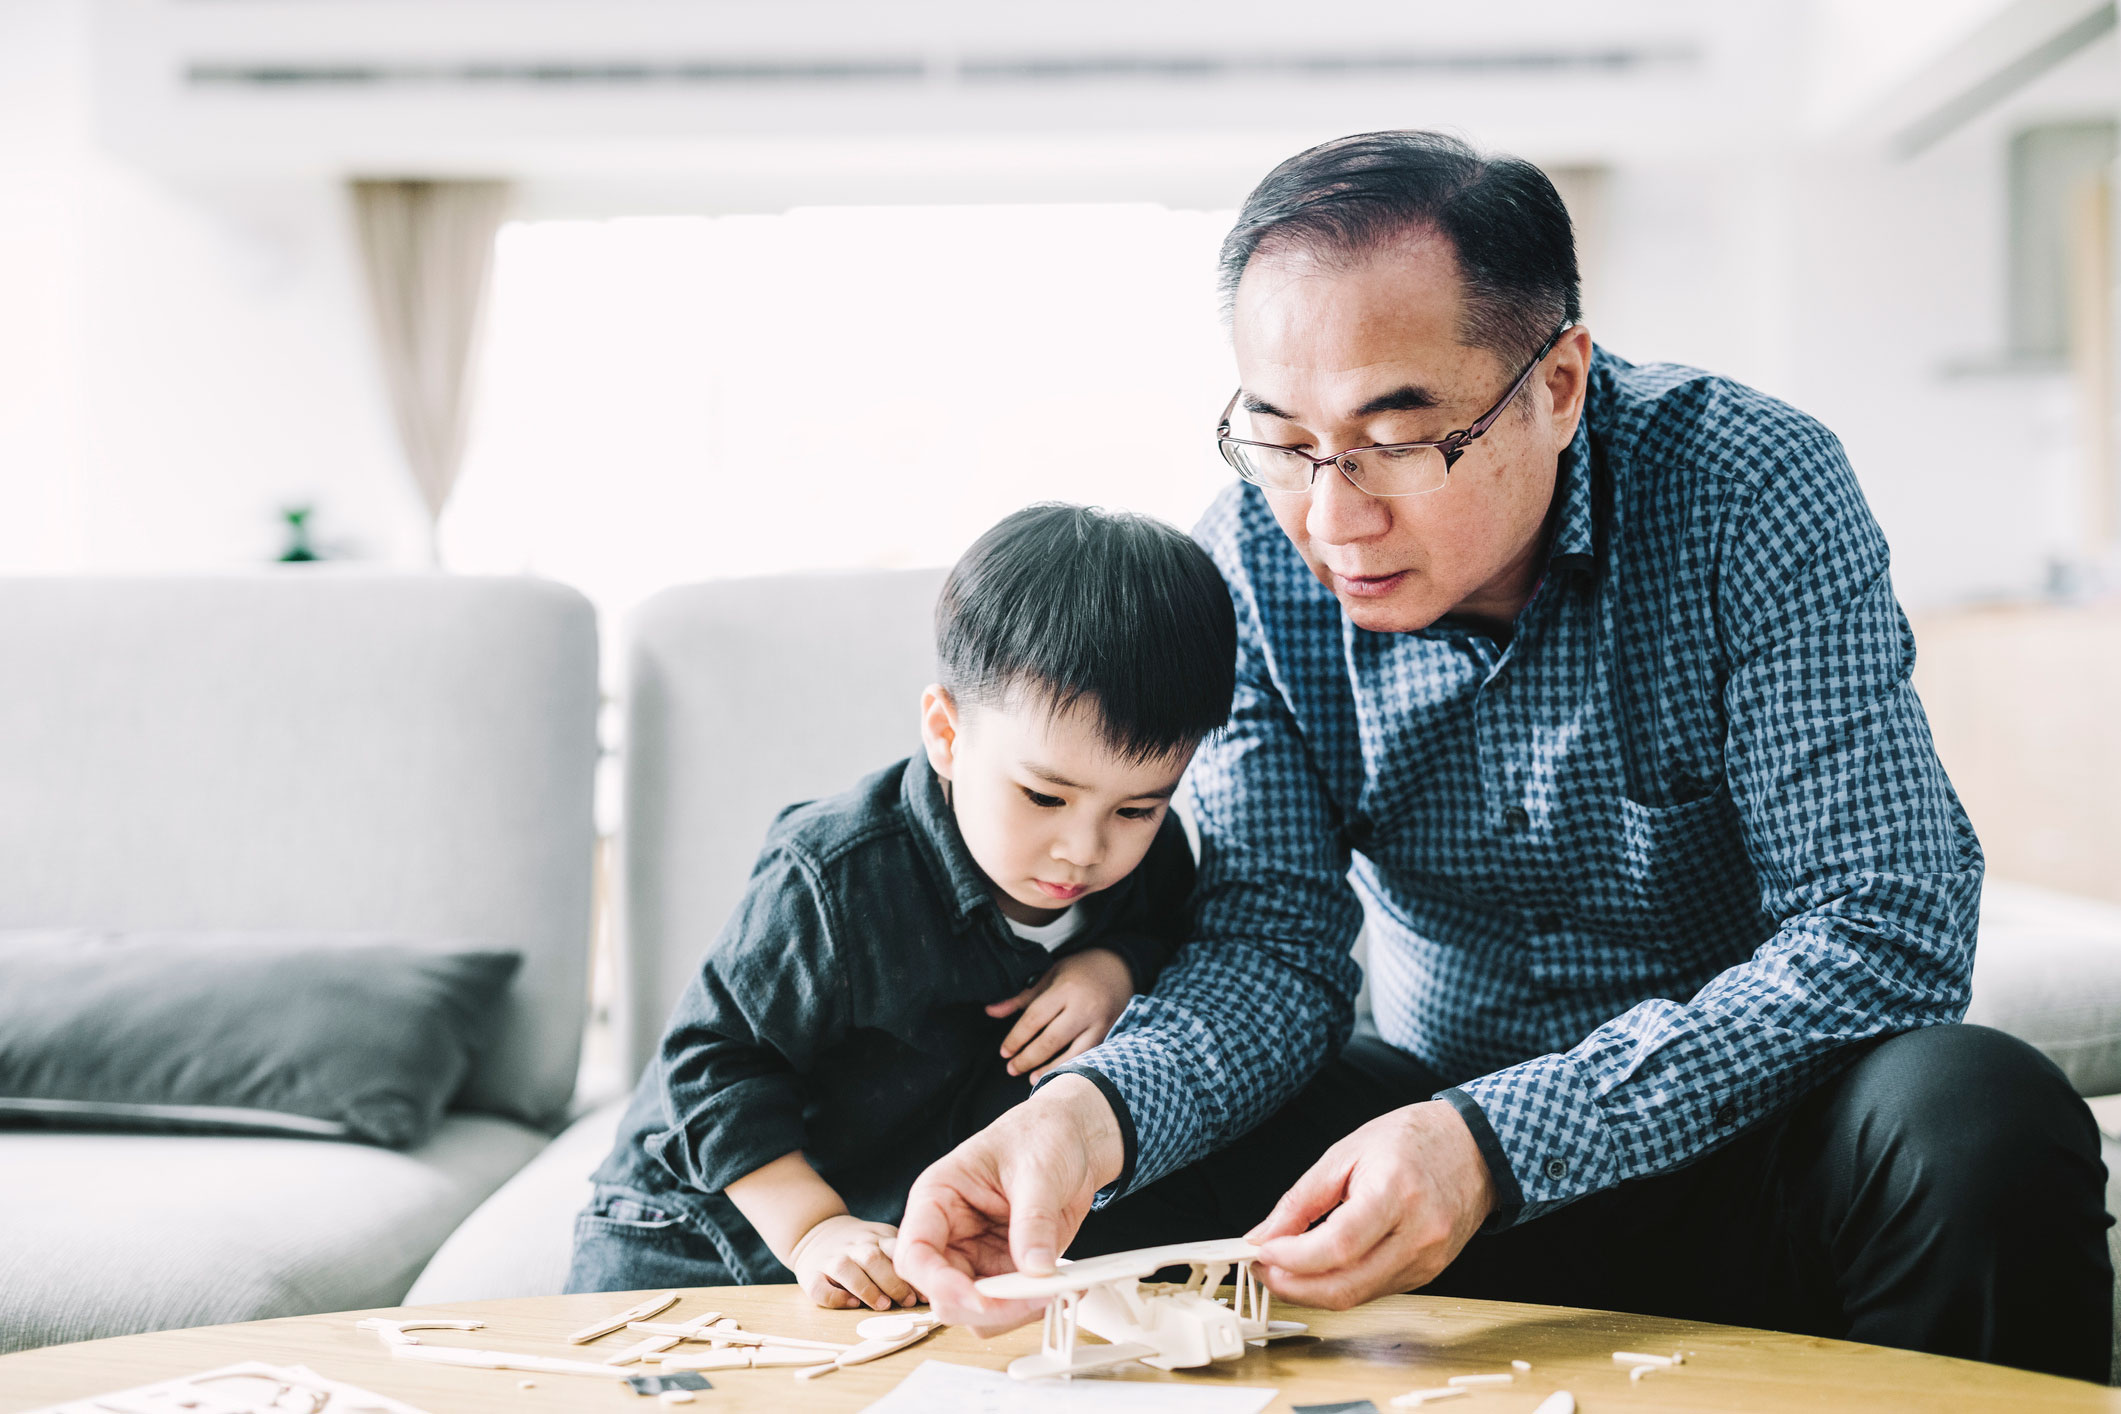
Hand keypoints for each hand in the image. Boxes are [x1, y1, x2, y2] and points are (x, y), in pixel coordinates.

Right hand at [788, 1214, 921, 1310]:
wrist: (815, 1231)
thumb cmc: (859, 1245)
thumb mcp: (881, 1239)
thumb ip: (900, 1257)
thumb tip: (927, 1288)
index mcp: (874, 1237)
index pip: (894, 1250)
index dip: (909, 1272)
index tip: (923, 1291)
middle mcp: (852, 1247)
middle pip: (872, 1258)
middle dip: (892, 1281)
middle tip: (907, 1301)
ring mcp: (830, 1259)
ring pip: (845, 1270)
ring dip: (866, 1288)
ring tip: (883, 1305)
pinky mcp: (810, 1275)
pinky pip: (819, 1288)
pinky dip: (835, 1297)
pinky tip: (851, 1303)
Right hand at [896, 1072, 1123, 1332]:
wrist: (1072, 1138)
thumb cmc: (1040, 1136)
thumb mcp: (1037, 1171)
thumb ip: (1034, 1220)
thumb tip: (1035, 1269)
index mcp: (936, 1197)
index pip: (915, 1255)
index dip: (941, 1285)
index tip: (982, 1299)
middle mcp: (949, 1233)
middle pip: (944, 1295)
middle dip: (988, 1306)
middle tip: (1035, 1297)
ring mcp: (976, 1255)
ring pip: (976, 1312)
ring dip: (1014, 1312)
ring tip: (1057, 1289)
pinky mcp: (1004, 1269)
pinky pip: (1007, 1306)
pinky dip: (1033, 1307)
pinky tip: (1062, 1287)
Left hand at [985, 947, 1132, 1079]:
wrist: (1118, 967)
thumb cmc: (1078, 971)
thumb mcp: (1048, 976)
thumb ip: (1021, 997)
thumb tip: (990, 1011)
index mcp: (1064, 990)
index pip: (1035, 1019)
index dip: (1016, 1038)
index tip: (1004, 1052)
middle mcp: (1083, 1008)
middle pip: (1051, 1040)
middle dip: (1028, 1058)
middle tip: (1011, 1069)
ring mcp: (1099, 1023)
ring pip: (1072, 1053)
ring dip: (1049, 1069)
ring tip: (1030, 1078)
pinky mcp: (1110, 1034)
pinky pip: (1089, 1056)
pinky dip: (1071, 1067)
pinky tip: (1057, 1075)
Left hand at [1245, 1099, 1494, 1308]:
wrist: (1473, 1148)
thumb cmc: (1412, 1141)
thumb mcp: (1346, 1153)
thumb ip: (1300, 1200)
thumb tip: (1263, 1235)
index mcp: (1396, 1192)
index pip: (1338, 1246)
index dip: (1292, 1258)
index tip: (1261, 1251)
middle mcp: (1418, 1234)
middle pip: (1346, 1286)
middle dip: (1292, 1286)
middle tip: (1261, 1269)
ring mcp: (1427, 1260)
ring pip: (1357, 1296)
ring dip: (1310, 1290)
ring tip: (1282, 1267)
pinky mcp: (1427, 1274)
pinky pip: (1373, 1290)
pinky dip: (1339, 1284)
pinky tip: (1319, 1267)